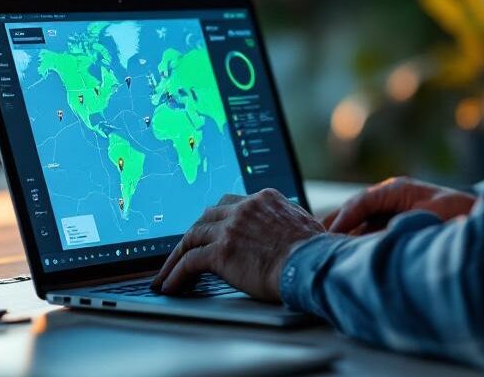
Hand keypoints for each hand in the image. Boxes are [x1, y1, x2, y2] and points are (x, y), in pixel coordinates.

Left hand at [152, 189, 323, 301]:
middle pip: (206, 217)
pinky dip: (176, 274)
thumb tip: (285, 234)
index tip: (207, 231)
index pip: (229, 204)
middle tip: (181, 252)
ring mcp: (231, 228)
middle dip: (191, 236)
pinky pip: (190, 262)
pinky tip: (170, 285)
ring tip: (166, 274)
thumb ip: (286, 223)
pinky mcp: (221, 251)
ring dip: (176, 257)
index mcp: (264, 199)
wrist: (314, 265)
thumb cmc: (317, 253)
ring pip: (192, 238)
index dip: (215, 220)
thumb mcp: (304, 225)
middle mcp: (245, 207)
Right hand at [323, 176, 476, 235]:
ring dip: (342, 233)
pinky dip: (355, 239)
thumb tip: (379, 239)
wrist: (477, 215)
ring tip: (321, 246)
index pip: (362, 200)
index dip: (345, 217)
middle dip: (335, 224)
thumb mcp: (432, 217)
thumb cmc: (459, 212)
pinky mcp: (393, 221)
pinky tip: (344, 251)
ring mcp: (391, 208)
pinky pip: (368, 229)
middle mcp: (391, 196)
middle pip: (355, 208)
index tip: (331, 233)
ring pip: (359, 219)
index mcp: (397, 189)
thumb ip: (404, 225)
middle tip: (313, 239)